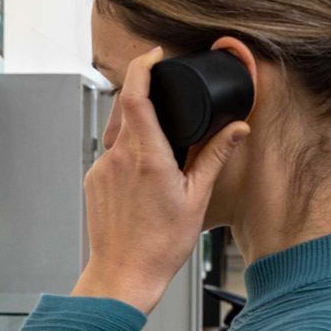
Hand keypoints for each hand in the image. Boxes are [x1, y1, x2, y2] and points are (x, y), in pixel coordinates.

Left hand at [76, 47, 249, 314]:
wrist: (123, 275)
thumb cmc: (159, 244)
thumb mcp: (197, 198)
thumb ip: (215, 156)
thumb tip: (237, 128)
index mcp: (147, 157)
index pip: (135, 97)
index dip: (141, 68)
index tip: (154, 55)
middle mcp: (118, 159)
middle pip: (123, 107)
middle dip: (141, 90)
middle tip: (162, 84)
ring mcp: (101, 170)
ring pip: (115, 130)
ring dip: (134, 121)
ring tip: (159, 129)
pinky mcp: (93, 182)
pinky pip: (109, 153)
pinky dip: (126, 147)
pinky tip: (143, 163)